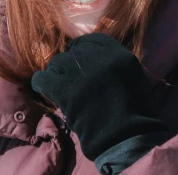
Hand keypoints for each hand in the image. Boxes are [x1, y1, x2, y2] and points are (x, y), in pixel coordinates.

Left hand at [30, 33, 169, 161]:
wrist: (125, 139)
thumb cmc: (136, 114)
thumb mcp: (134, 78)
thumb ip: (116, 65)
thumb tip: (98, 62)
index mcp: (119, 54)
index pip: (94, 39)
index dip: (83, 46)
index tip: (78, 53)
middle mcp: (98, 58)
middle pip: (74, 52)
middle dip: (70, 64)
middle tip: (69, 77)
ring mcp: (80, 73)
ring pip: (58, 63)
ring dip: (57, 73)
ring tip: (59, 85)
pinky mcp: (64, 90)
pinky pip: (44, 78)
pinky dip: (41, 82)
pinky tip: (43, 88)